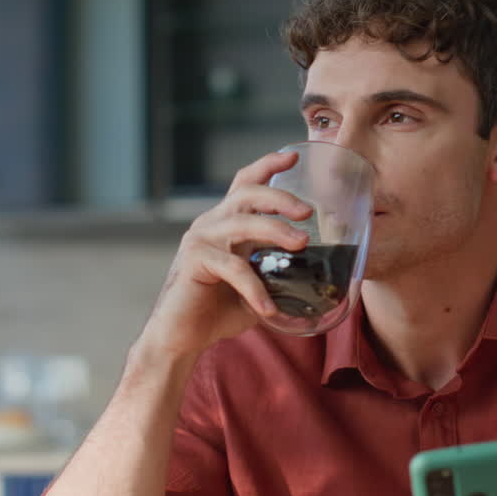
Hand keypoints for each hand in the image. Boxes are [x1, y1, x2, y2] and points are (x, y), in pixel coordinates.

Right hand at [140, 151, 312, 356]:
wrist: (179, 338)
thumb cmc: (216, 312)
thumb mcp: (256, 287)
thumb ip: (277, 274)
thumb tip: (317, 278)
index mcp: (226, 225)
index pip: (245, 185)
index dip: (268, 166)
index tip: (294, 156)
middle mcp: (211, 225)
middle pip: (247, 194)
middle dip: (280, 197)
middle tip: (307, 212)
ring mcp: (200, 240)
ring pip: (243, 223)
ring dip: (275, 230)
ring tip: (302, 243)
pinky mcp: (195, 261)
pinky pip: (234, 267)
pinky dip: (256, 288)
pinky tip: (269, 309)